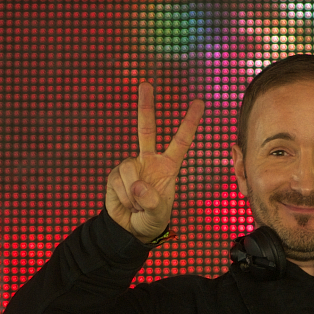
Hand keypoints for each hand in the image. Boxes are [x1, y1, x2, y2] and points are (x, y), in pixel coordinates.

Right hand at [106, 82, 203, 242]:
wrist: (130, 230)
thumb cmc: (151, 219)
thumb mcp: (159, 214)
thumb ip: (152, 202)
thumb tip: (137, 185)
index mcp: (168, 166)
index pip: (181, 141)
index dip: (189, 122)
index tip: (198, 102)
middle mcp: (149, 161)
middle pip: (146, 129)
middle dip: (145, 106)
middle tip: (146, 83)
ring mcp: (131, 166)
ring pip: (129, 169)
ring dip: (133, 193)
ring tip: (137, 205)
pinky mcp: (114, 175)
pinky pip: (118, 182)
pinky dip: (123, 198)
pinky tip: (127, 204)